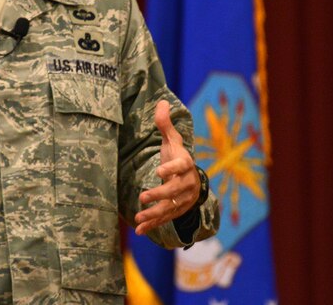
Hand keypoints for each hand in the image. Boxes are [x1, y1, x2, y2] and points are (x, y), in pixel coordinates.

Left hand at [134, 100, 201, 235]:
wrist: (193, 180)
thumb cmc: (178, 157)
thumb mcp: (173, 141)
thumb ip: (165, 125)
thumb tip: (161, 102)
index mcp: (185, 164)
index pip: (181, 166)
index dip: (171, 168)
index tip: (159, 171)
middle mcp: (186, 183)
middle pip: (174, 190)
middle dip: (159, 195)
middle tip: (143, 197)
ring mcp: (182, 199)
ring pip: (169, 207)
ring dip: (154, 214)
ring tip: (139, 218)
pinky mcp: (177, 210)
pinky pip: (165, 219)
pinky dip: (153, 225)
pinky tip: (139, 230)